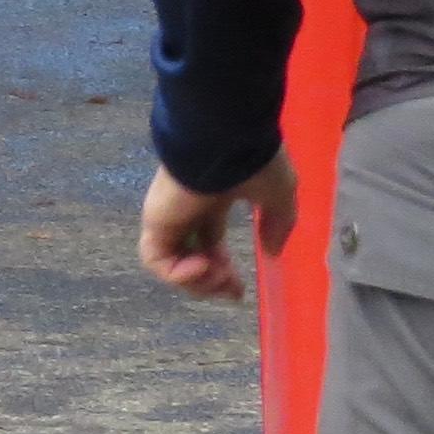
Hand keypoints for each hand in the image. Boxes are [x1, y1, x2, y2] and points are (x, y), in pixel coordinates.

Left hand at [137, 153, 301, 303]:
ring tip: (218, 273)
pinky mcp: (155, 221)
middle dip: (213, 283)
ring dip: (198, 282)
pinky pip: (156, 260)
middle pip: (191, 259)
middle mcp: (189, 211)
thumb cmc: (255, 163)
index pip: (211, 245)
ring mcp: (170, 217)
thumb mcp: (278, 197)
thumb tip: (273, 252)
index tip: (239, 291)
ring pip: (172, 265)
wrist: (228, 141)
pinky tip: (202, 266)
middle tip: (232, 291)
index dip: (223, 273)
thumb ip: (277, 225)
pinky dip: (177, 274)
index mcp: (215, 202)